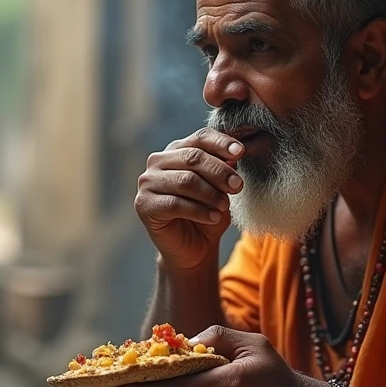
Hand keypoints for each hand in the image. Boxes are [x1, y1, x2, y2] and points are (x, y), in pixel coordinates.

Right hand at [135, 128, 244, 271]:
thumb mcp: (222, 189)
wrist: (194, 248)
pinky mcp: (144, 204)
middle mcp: (158, 162)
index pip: (200, 138)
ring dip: (211, 194)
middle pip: (194, 158)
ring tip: (224, 206)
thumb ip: (225, 169)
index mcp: (177, 150)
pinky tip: (213, 217)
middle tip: (237, 186)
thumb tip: (235, 153)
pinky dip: (199, 211)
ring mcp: (148, 182)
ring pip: (186, 180)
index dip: (221, 143)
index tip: (241, 152)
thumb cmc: (207, 213)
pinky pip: (175, 204)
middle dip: (220, 171)